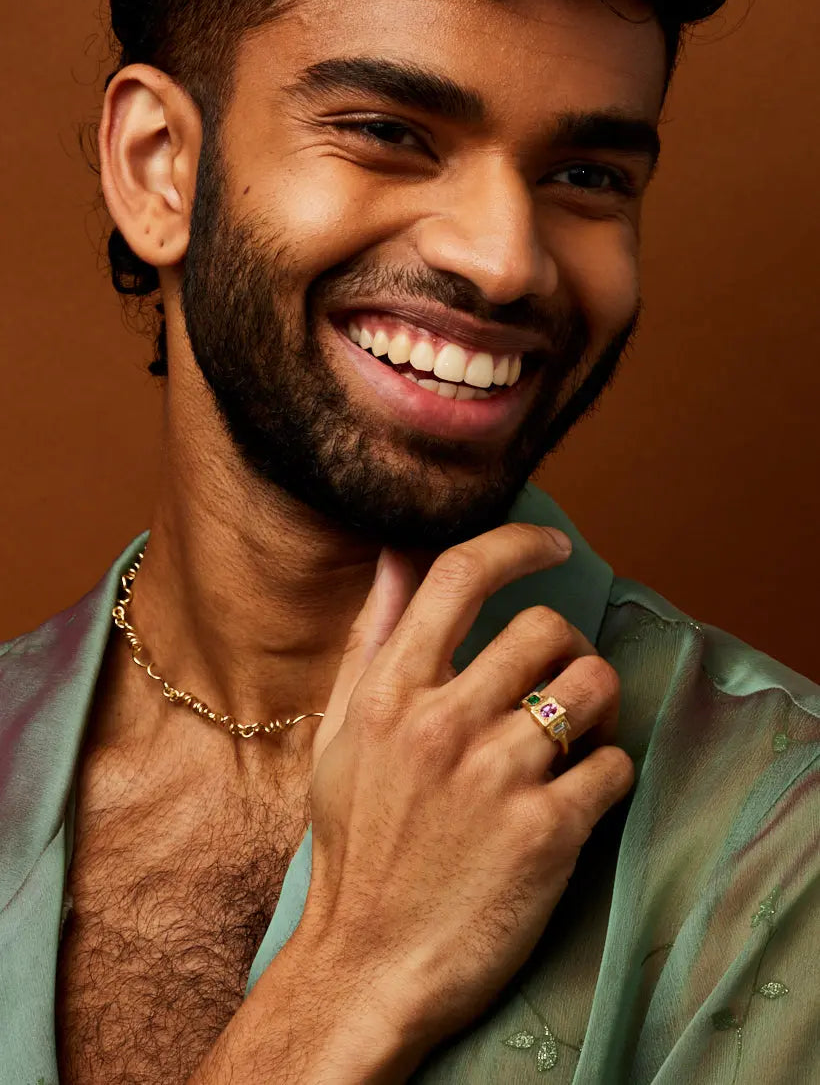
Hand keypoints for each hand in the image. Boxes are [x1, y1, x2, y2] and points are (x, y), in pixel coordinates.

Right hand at [303, 523, 633, 1049]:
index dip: (515, 542)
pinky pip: (615, 764)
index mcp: (390, 693)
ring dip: (596, 706)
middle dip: (563, 649)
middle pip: (545, 628)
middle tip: (554, 684)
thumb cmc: (356, 846)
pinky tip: (577, 797)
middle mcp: (443, 723)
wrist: (369, 965)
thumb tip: (394, 554)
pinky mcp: (546, 833)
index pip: (460, 575)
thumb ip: (372, 638)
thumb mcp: (342, 734)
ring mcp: (497, 777)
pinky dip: (607, 774)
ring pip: (592, 686)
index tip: (549, 544)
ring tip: (574, 736)